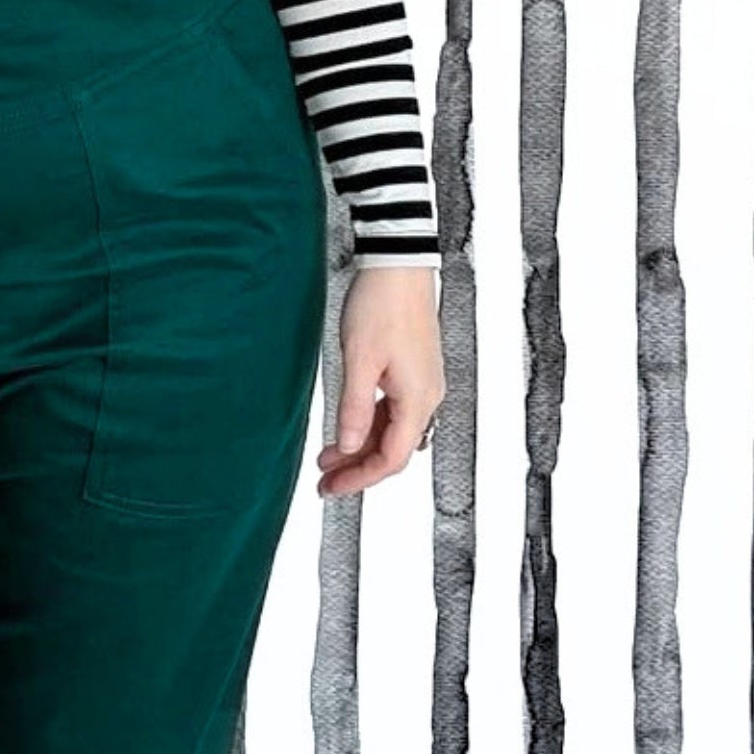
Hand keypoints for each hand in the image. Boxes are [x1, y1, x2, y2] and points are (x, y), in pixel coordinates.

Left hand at [315, 263, 443, 498]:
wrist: (397, 265)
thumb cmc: (382, 304)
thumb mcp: (360, 361)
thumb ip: (354, 408)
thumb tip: (347, 446)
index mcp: (418, 398)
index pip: (392, 458)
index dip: (361, 478)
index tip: (333, 488)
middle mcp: (427, 395)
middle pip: (394, 448)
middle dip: (358, 467)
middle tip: (326, 481)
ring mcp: (423, 382)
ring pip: (393, 430)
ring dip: (362, 446)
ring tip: (329, 457)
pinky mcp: (414, 370)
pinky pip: (394, 410)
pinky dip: (370, 423)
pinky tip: (349, 425)